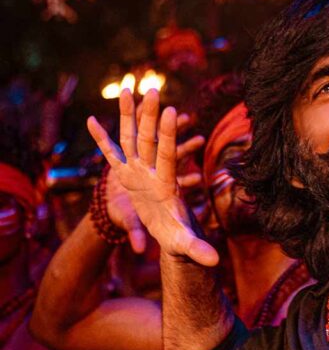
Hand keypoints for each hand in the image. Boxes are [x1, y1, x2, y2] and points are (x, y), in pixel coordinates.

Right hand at [87, 89, 217, 265]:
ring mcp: (137, 170)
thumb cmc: (177, 236)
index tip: (174, 111)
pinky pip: (111, 153)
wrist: (168, 231)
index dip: (168, 135)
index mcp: (165, 183)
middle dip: (150, 115)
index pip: (167, 155)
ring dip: (128, 115)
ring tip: (127, 88)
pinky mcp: (124, 174)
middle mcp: (152, 171)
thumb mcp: (184, 244)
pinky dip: (101, 138)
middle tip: (154, 88)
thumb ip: (197, 250)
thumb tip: (215, 261)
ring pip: (131, 137)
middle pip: (149, 139)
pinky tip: (92, 119)